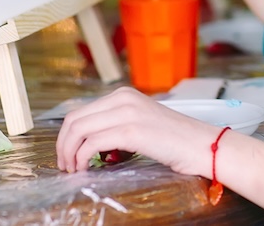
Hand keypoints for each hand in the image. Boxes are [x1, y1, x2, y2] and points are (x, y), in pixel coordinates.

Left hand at [56, 87, 216, 174]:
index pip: (80, 112)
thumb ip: (116, 124)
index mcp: (123, 95)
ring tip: (73, 169)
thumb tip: (89, 141)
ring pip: (78, 130)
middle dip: (63, 145)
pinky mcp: (131, 131)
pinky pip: (92, 144)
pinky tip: (85, 169)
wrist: (201, 145)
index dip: (66, 136)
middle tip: (65, 165)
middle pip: (74, 119)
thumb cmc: (175, 140)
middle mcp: (122, 99)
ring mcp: (126, 113)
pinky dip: (82, 158)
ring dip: (69, 153)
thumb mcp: (141, 122)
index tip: (67, 154)